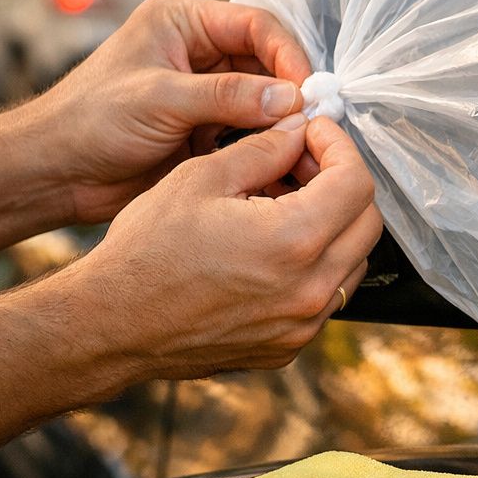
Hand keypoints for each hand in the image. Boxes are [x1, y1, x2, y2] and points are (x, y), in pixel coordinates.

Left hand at [20, 0, 312, 223]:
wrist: (54, 174)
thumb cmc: (89, 122)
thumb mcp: (159, 100)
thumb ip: (227, 96)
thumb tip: (291, 98)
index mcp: (182, 22)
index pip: (255, 25)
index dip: (288, 55)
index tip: (308, 90)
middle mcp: (198, 52)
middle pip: (267, 62)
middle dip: (291, 90)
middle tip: (316, 121)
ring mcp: (204, 93)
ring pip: (265, 100)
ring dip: (283, 120)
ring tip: (304, 143)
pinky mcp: (206, 131)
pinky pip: (252, 132)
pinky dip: (269, 144)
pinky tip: (283, 159)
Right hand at [56, 115, 382, 383]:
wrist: (110, 326)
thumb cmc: (145, 253)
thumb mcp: (200, 179)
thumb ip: (263, 150)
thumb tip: (298, 132)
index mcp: (293, 241)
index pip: (356, 182)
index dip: (338, 146)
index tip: (313, 132)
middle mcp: (310, 290)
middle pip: (367, 222)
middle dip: (342, 182)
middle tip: (301, 162)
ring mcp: (302, 325)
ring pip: (351, 260)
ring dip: (331, 223)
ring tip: (283, 200)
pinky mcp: (288, 346)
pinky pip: (324, 295)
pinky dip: (313, 263)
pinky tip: (272, 243)